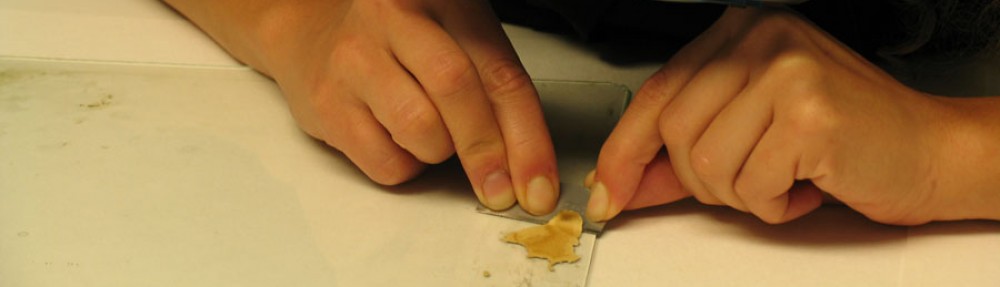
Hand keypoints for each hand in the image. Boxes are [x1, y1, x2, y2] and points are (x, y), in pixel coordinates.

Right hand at [165, 0, 559, 213]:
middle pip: (457, 93)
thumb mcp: (456, 39)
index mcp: (445, 0)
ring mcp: (356, 59)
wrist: (310, 28)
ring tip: (430, 134)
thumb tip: (526, 169)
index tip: (538, 186)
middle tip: (501, 191)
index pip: (499, 74)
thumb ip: (494, 89)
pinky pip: (383, 160)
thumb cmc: (399, 37)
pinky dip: (404, 166)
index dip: (527, 139)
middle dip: (487, 153)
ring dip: (438, 152)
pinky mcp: (326, 101)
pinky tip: (396, 138)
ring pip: (419, 129)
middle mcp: (397, 18)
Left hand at [587, 6, 999, 224]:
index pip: (655, 95)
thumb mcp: (746, 137)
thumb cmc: (841, 138)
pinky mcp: (809, 111)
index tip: (609, 191)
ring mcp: (785, 69)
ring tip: (787, 175)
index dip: (624, 151)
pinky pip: (752, 185)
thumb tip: (619, 182)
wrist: (927, 150)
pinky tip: (809, 182)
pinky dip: (777, 204)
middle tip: (754, 178)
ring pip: (707, 164)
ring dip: (744, 194)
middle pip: (674, 134)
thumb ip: (679, 157)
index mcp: (737, 33)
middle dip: (705, 180)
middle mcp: (759, 38)